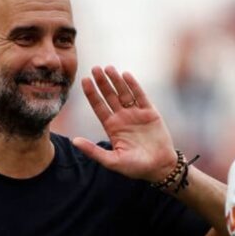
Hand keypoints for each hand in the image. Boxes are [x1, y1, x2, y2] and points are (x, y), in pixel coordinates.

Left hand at [73, 66, 178, 182]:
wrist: (160, 167)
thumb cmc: (135, 167)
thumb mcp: (112, 161)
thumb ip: (94, 151)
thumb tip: (74, 141)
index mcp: (112, 127)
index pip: (99, 106)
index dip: (92, 94)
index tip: (84, 80)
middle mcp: (122, 117)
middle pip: (110, 96)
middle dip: (102, 82)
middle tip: (94, 69)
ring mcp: (136, 114)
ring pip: (124, 93)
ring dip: (116, 80)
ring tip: (108, 68)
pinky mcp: (150, 112)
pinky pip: (140, 96)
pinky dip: (133, 86)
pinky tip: (126, 75)